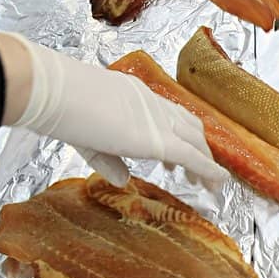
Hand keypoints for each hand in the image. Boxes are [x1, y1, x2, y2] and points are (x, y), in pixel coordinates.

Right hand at [0, 33, 219, 184]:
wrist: (60, 93)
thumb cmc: (63, 108)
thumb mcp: (87, 137)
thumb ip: (108, 160)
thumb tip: (122, 179)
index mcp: (135, 96)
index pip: (167, 113)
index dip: (179, 133)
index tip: (179, 156)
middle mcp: (153, 105)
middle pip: (188, 125)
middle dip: (198, 149)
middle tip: (199, 172)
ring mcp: (159, 120)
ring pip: (196, 141)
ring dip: (206, 162)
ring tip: (210, 184)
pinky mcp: (161, 139)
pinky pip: (194, 156)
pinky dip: (209, 170)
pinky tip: (218, 182)